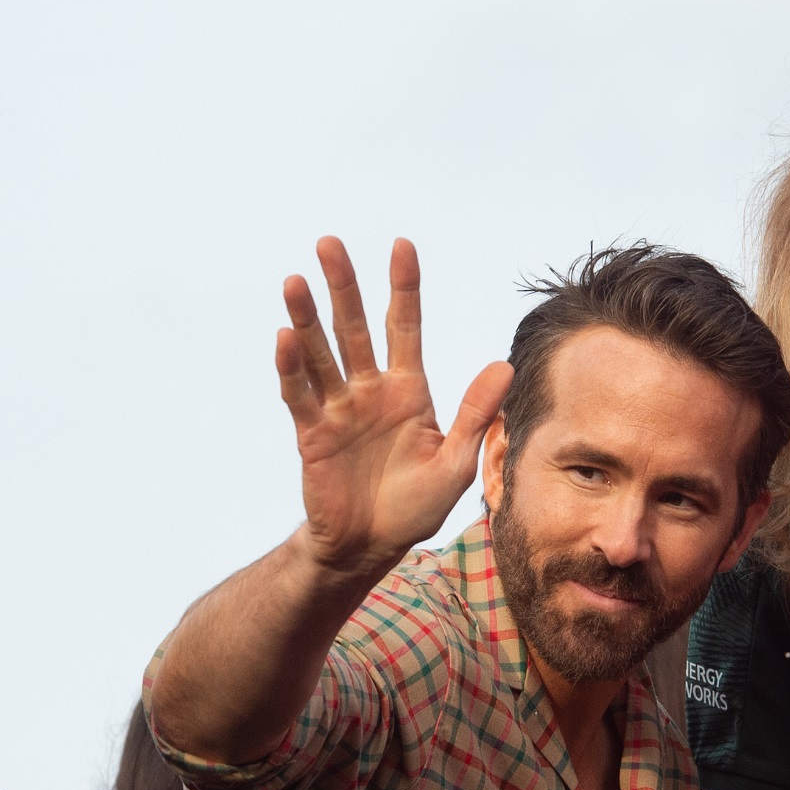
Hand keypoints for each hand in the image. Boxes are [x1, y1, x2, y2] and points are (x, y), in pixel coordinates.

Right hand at [278, 237, 511, 584]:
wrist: (370, 546)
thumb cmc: (414, 507)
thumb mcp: (455, 463)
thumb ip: (475, 414)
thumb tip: (504, 365)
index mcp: (408, 392)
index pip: (404, 327)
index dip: (403, 288)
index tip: (401, 246)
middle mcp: (370, 391)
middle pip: (354, 328)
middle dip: (343, 286)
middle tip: (329, 243)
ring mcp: (338, 410)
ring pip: (321, 354)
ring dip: (307, 318)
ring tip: (296, 282)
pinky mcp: (312, 434)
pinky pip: (300, 395)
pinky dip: (292, 368)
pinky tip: (285, 338)